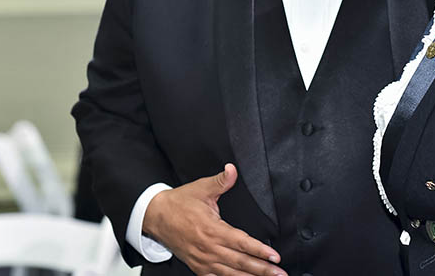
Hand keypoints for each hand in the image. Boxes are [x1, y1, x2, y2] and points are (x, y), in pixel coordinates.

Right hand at [143, 164, 285, 275]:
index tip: (275, 257)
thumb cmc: (179, 203)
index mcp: (212, 229)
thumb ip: (221, 181)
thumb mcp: (201, 188)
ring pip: (231, 273)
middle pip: (240, 262)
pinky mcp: (197, 266)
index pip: (242, 243)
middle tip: (279, 274)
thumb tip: (232, 169)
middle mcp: (208, 248)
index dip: (260, 251)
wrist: (155, 216)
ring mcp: (202, 260)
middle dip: (262, 269)